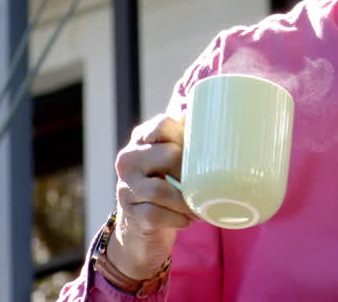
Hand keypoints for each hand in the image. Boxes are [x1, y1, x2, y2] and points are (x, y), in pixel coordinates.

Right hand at [107, 115, 194, 279]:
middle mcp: (128, 160)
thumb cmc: (164, 182)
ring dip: (187, 202)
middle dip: (193, 173)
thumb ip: (185, 136)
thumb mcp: (170, 157)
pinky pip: (154, 214)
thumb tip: (208, 113)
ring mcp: (125, 188)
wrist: (140, 225)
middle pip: (168, 156)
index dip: (186, 136)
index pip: (162, 125)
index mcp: (141, 139)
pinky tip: (188, 220)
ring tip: (203, 208)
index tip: (203, 152)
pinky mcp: (129, 214)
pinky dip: (176, 218)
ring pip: (160, 190)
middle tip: (212, 184)